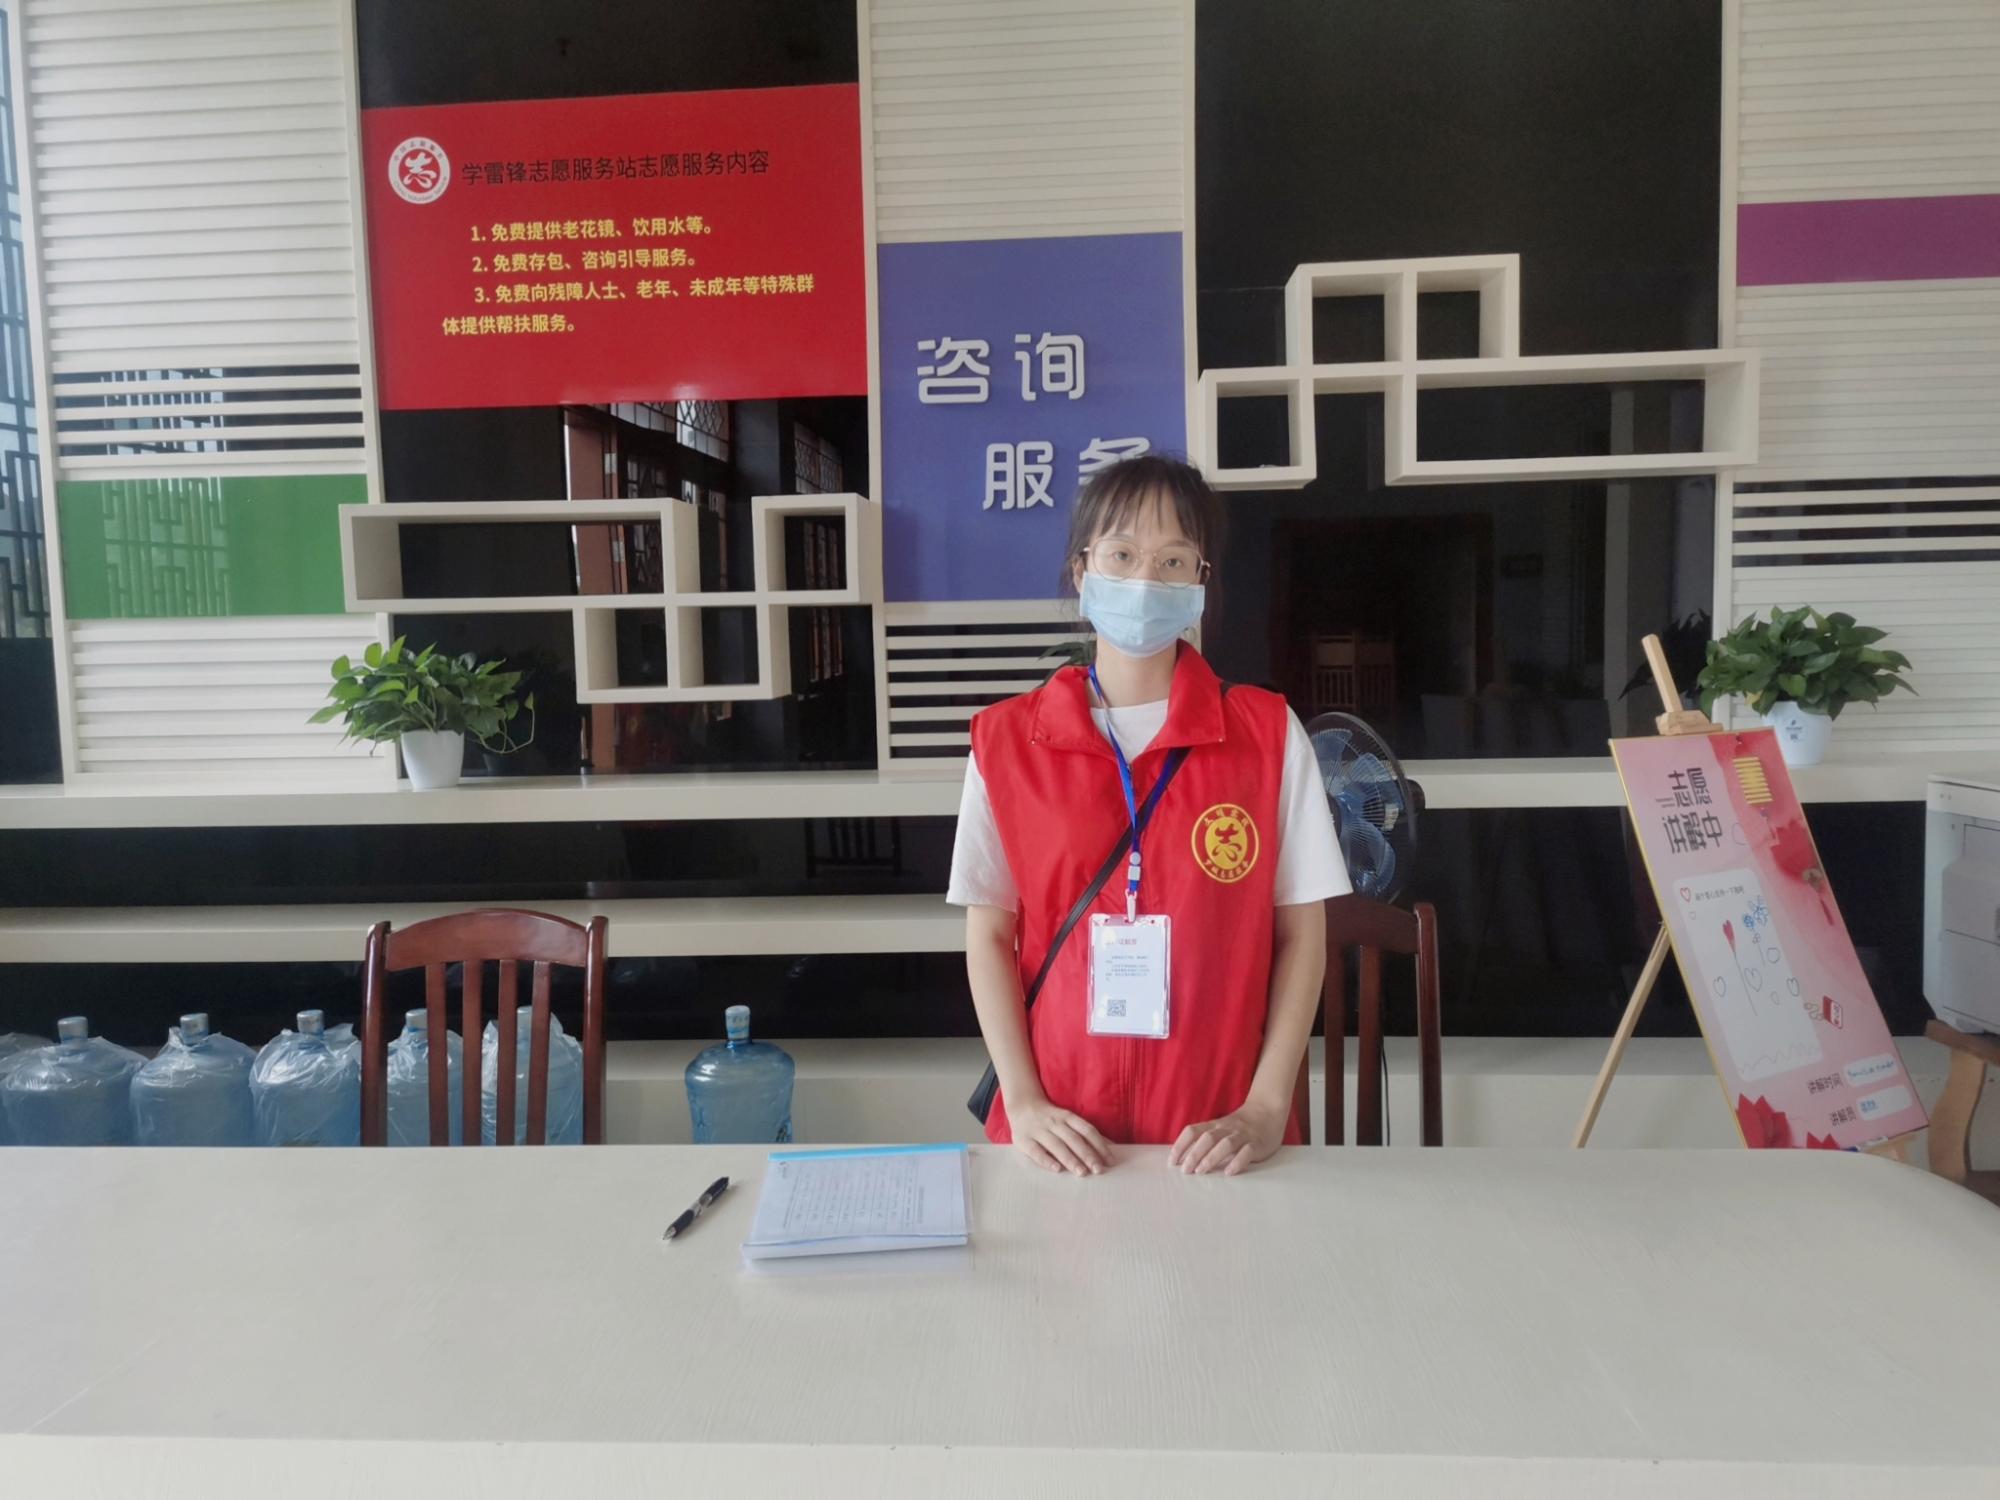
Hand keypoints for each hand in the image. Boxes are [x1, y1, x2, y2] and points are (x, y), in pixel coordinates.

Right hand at [1008, 1095, 1112, 1175]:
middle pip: (1073, 1139)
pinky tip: (1057, 1170)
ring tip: (1082, 1172)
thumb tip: (1110, 1146)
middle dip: (1087, 1155)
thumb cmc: (1052, 1118)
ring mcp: (1038, 1130)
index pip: (1087, 1130)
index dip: (1099, 1144)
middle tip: (1098, 1170)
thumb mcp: (1068, 1120)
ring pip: (1056, 1145)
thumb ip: (1085, 1133)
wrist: (1022, 1106)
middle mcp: (1054, 1122)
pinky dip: (1046, 1160)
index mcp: (1067, 1117)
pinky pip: (1036, 1151)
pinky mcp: (1024, 1139)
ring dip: (1070, 1159)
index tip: (1110, 1160)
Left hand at [1170, 1100, 1285, 1175]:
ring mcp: (1242, 1135)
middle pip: (1207, 1138)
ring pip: (1225, 1144)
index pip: (1192, 1131)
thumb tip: (1183, 1157)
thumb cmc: (1239, 1125)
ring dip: (1211, 1157)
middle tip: (1185, 1171)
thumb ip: (1205, 1139)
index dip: (1180, 1145)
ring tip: (1201, 1171)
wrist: (1268, 1110)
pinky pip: (1247, 1152)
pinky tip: (1229, 1172)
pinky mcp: (1257, 1144)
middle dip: (1194, 1154)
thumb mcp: (1220, 1128)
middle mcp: (1226, 1129)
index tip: (1171, 1162)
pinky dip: (1237, 1162)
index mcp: (1214, 1125)